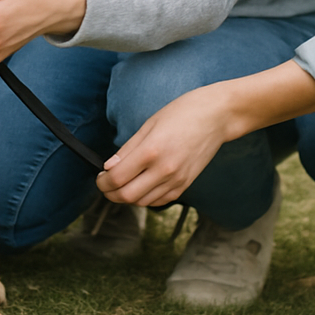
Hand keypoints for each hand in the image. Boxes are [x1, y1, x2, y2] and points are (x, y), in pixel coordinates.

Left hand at [97, 60, 314, 208]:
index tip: (98, 176)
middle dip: (111, 193)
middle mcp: (164, 170)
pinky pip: (160, 200)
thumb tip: (109, 166)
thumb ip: (128, 148)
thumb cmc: (182, 112)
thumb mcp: (149, 124)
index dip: (102, 181)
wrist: (216, 116)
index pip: (117, 178)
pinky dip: (146, 198)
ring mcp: (177, 180)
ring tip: (121, 184)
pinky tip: (141, 186)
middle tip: (105, 183)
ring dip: (127, 197)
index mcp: (151, 151)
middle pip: (127, 196)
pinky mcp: (186, 185)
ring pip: (143, 202)